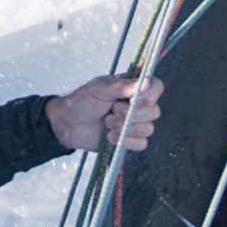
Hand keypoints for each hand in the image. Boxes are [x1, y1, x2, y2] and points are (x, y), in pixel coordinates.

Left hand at [45, 72, 162, 153]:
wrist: (68, 124)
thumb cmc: (83, 101)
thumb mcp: (100, 88)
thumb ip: (123, 86)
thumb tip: (148, 82)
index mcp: (134, 87)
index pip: (157, 87)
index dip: (150, 96)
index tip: (135, 101)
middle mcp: (139, 104)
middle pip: (154, 112)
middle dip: (131, 115)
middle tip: (112, 111)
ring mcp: (136, 123)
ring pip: (148, 129)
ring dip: (125, 128)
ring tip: (107, 123)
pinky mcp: (130, 140)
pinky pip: (141, 144)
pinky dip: (125, 141)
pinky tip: (110, 136)